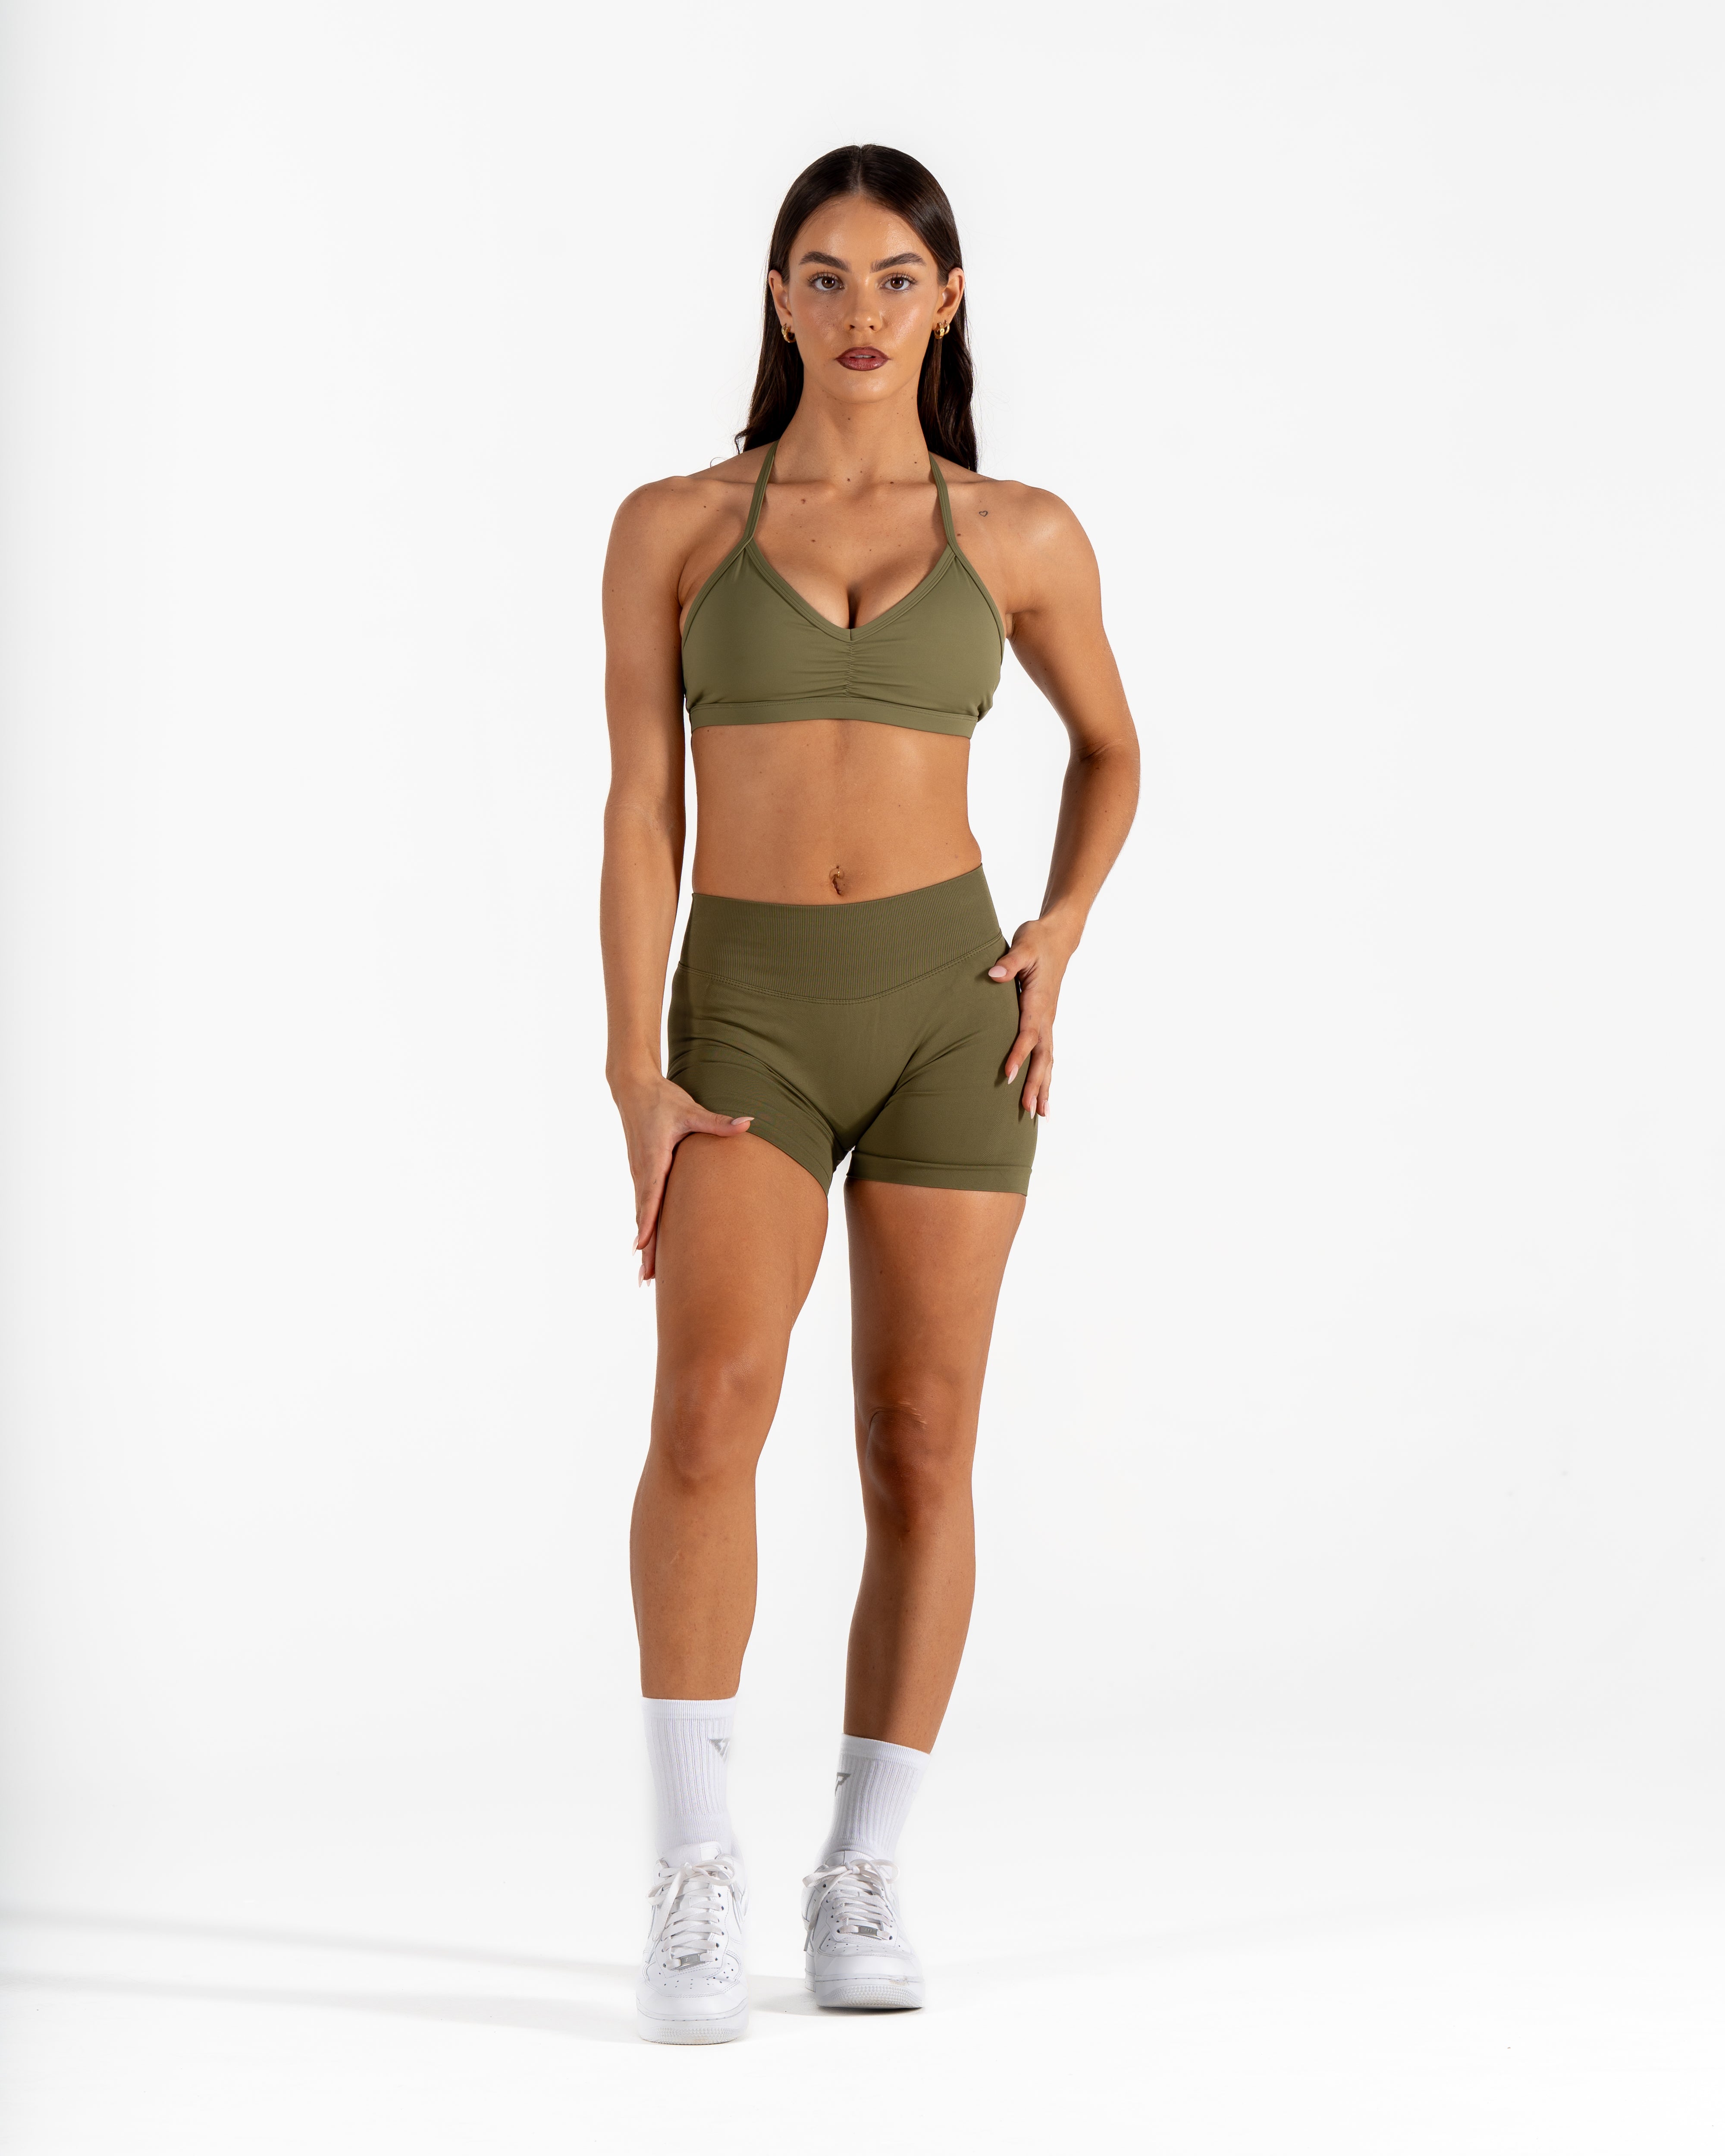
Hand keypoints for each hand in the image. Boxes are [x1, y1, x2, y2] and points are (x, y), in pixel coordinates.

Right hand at [612, 1073, 752, 1281]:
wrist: (634, 1089)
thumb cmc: (662, 1100)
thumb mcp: (690, 1110)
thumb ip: (718, 1122)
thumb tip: (748, 1122)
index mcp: (654, 1160)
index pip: (650, 1197)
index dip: (647, 1224)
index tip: (642, 1248)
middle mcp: (643, 1172)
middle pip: (643, 1217)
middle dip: (646, 1249)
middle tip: (645, 1280)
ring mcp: (640, 1174)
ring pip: (641, 1215)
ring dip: (644, 1245)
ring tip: (645, 1276)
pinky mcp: (642, 1173)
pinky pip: (643, 1207)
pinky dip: (644, 1229)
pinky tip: (645, 1248)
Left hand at [988, 920, 1073, 1116]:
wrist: (1058, 938)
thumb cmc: (1037, 940)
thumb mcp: (1023, 945)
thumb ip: (1010, 962)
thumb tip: (995, 974)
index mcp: (1038, 1001)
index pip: (1028, 1032)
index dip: (1018, 1053)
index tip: (1008, 1074)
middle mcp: (1046, 1016)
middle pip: (1042, 1056)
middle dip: (1036, 1084)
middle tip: (1029, 1111)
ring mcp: (1048, 1021)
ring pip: (1048, 1060)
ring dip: (1044, 1086)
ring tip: (1040, 1114)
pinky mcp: (1046, 1022)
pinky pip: (1047, 1054)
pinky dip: (1045, 1075)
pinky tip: (1042, 1093)